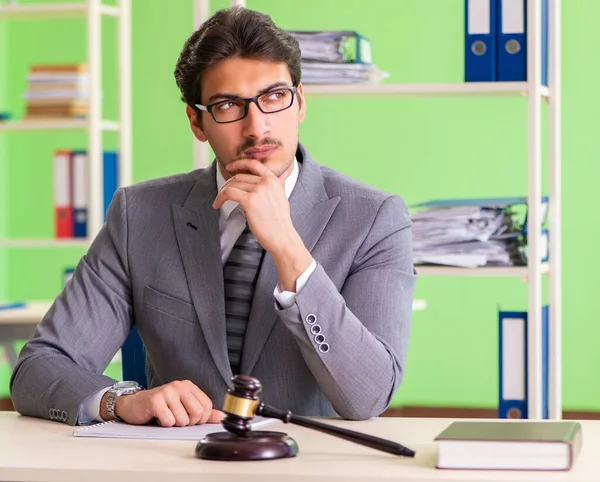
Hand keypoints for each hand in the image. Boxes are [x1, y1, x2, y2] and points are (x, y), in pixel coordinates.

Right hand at [104, 380, 224, 426]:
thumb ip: (204, 412)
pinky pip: (168, 421)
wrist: (134, 404)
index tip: (189, 418)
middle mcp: (179, 386)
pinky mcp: (155, 400)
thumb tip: (222, 417)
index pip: (207, 407)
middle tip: (176, 418)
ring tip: (165, 415)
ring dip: (173, 424)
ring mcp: (167, 392)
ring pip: (182, 420)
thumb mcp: (184, 406)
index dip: (200, 419)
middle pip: (197, 413)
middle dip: (187, 422)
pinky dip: (163, 424)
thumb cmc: (161, 407)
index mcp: (189, 386)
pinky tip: (157, 416)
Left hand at [213, 158, 294, 254]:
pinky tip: (217, 205)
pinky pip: (228, 193)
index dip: (239, 163)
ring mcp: (258, 191)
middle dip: (227, 184)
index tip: (230, 167)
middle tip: (223, 193)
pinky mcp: (250, 201)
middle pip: (239, 176)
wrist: (282, 237)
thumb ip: (280, 184)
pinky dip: (220, 198)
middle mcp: (266, 182)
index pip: (254, 163)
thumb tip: (283, 174)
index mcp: (273, 180)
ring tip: (218, 201)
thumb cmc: (281, 221)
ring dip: (222, 192)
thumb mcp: (283, 197)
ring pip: (232, 184)